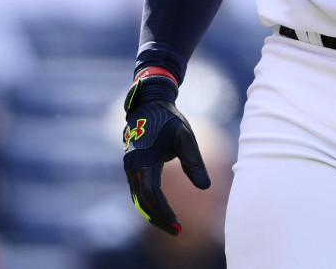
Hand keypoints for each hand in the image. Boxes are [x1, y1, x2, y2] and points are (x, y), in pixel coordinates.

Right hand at [122, 72, 209, 235]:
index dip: (163, 211)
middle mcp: (132, 168)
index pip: (151, 194)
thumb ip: (193, 162)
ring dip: (153, 214)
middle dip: (158, 218)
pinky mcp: (133, 169)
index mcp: (143, 160)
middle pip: (143, 202)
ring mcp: (130, 169)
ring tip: (172, 225)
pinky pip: (139, 192)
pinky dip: (150, 204)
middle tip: (177, 231)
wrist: (149, 105)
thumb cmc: (168, 120)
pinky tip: (163, 212)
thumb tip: (205, 187)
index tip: (177, 223)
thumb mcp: (185, 137)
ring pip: (139, 199)